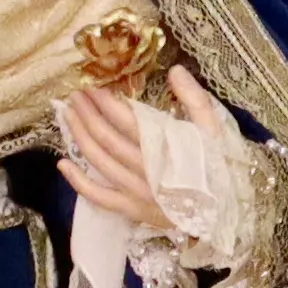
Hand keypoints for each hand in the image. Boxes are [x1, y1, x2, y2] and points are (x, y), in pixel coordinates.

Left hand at [57, 68, 229, 229]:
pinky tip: (63, 163)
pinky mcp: (132, 211)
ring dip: (80, 137)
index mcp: (166, 148)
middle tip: (74, 95)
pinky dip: (78, 181)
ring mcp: (136, 193)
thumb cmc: (218, 170)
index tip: (92, 86)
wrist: (225, 217)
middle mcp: (146, 170)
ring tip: (68, 116)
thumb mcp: (214, 131)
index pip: (127, 121)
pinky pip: (100, 197)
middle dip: (87, 115)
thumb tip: (175, 70)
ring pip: (99, 162)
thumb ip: (195, 100)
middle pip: (107, 139)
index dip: (106, 102)